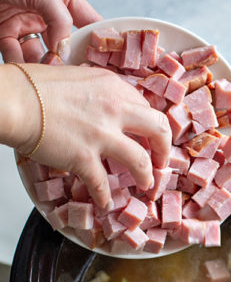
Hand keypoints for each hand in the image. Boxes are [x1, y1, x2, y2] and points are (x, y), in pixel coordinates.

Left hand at [0, 0, 100, 62]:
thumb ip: (61, 20)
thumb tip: (66, 49)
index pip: (89, 23)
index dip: (98, 41)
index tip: (106, 60)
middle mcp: (47, 14)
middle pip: (66, 45)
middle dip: (70, 60)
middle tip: (75, 73)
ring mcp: (27, 25)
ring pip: (43, 54)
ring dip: (45, 66)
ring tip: (47, 72)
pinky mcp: (5, 35)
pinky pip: (16, 55)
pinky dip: (20, 63)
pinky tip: (25, 68)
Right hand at [8, 64, 171, 208]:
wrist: (10, 100)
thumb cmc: (33, 87)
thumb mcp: (79, 78)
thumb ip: (101, 93)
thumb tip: (109, 105)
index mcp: (114, 87)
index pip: (148, 109)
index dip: (152, 127)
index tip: (151, 137)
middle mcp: (115, 109)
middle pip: (160, 130)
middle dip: (165, 150)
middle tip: (161, 162)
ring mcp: (102, 134)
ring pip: (141, 161)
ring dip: (147, 177)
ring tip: (146, 186)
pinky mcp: (84, 157)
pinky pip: (102, 184)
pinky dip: (105, 197)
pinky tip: (106, 203)